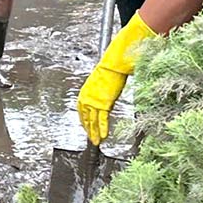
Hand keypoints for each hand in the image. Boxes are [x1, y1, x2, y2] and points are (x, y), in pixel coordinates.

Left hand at [76, 14, 156, 145]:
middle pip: (85, 114)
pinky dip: (101, 128)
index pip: (83, 106)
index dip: (84, 116)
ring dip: (93, 131)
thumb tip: (119, 77)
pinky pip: (101, 118)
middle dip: (87, 127)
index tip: (85, 124)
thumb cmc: (115, 63)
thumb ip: (111, 80)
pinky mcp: (103, 101)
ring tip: (96, 142)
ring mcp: (94, 98)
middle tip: (90, 137)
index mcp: (90, 87)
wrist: (116, 60)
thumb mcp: (110, 74)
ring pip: (91, 119)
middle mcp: (89, 94)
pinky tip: (102, 137)